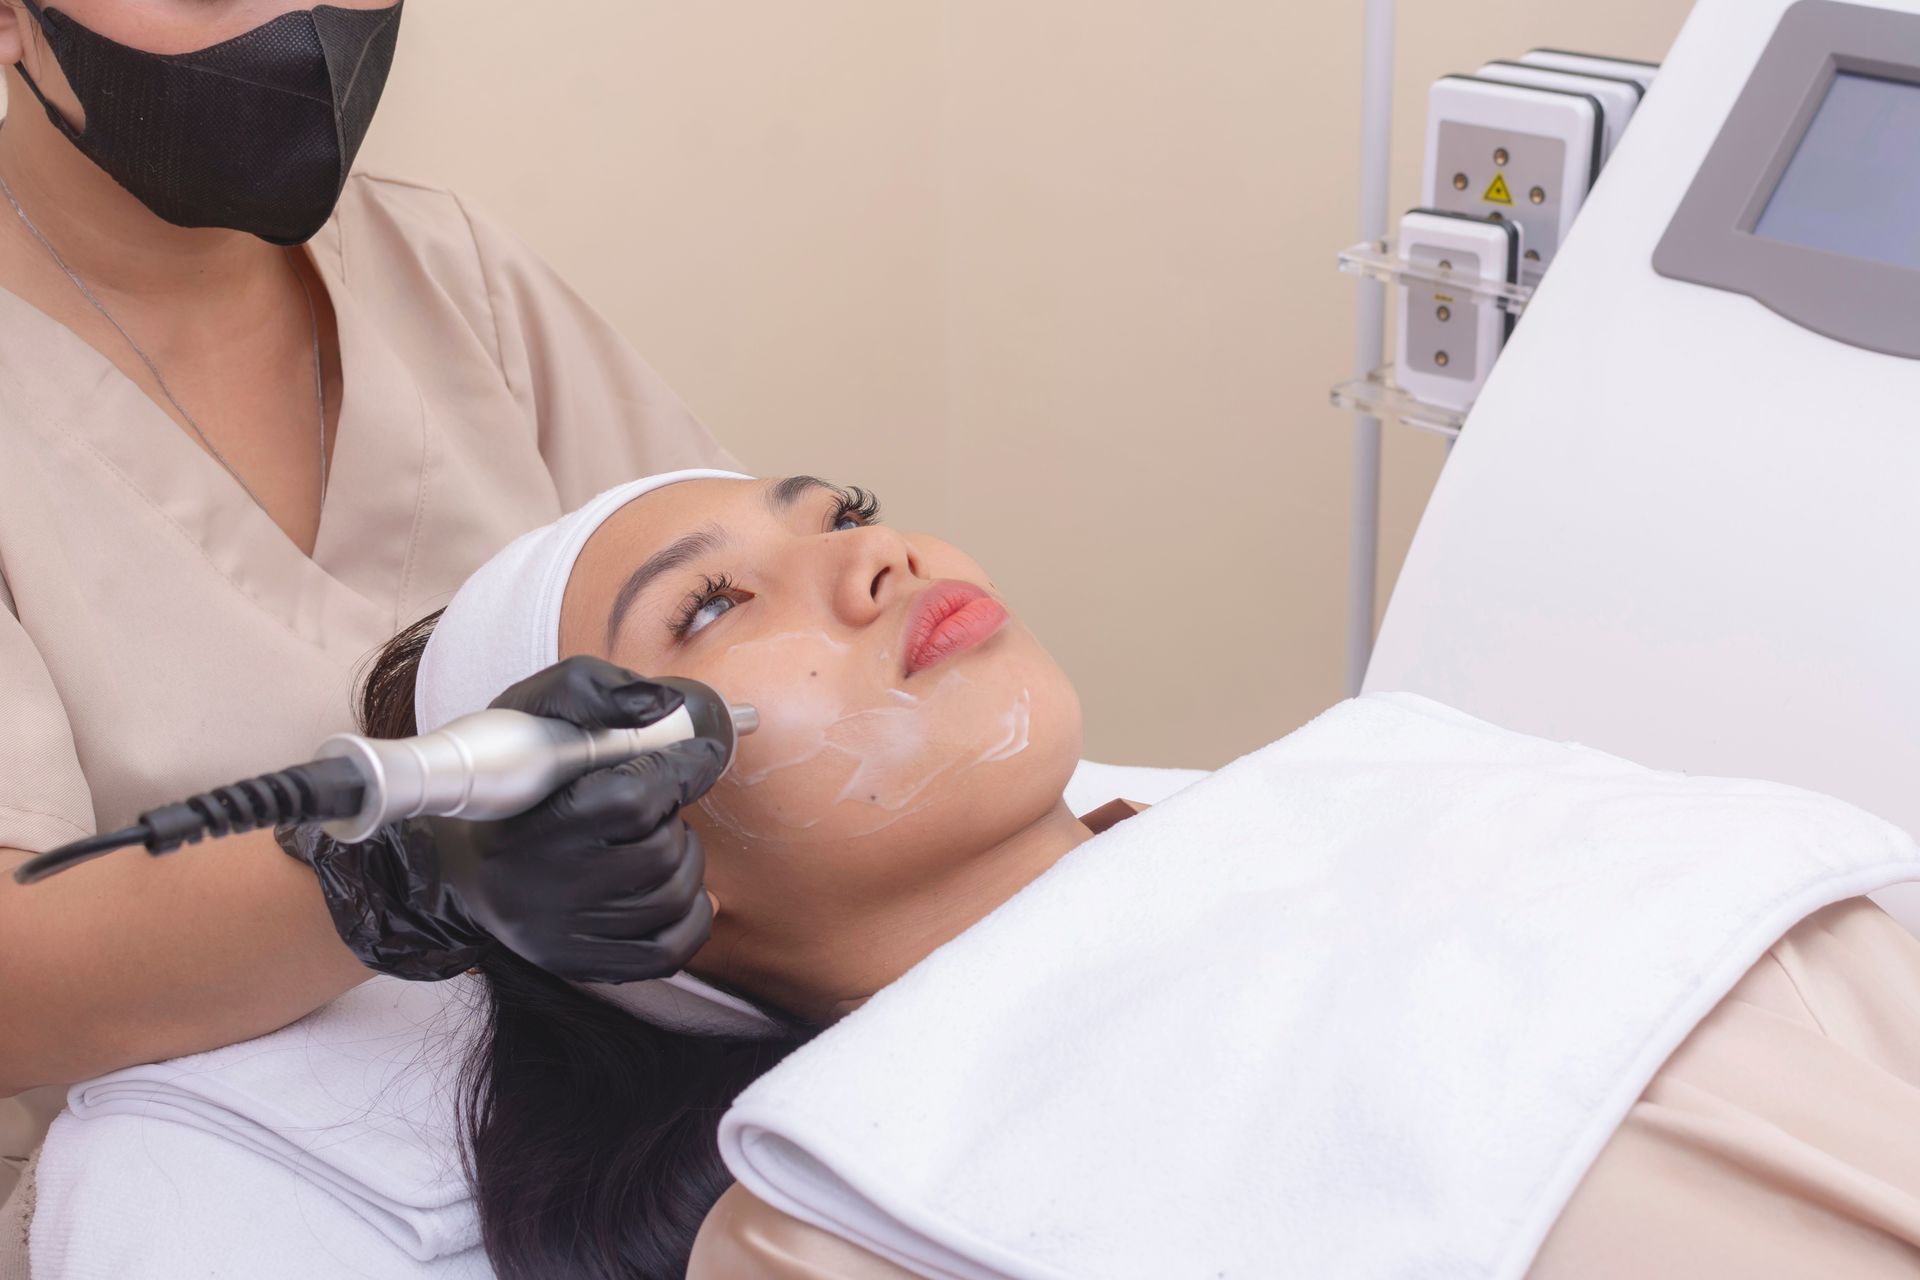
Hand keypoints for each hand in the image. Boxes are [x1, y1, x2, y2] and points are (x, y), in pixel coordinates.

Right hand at [282, 657, 725, 982]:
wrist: (458, 867)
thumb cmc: (507, 783)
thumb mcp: (529, 714)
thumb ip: (592, 691)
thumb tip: (662, 703)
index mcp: (537, 824)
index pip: (635, 795)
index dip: (682, 768)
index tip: (702, 753)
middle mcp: (550, 888)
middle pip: (661, 850)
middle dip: (671, 818)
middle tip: (650, 805)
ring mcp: (568, 935)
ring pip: (674, 896)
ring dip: (682, 861)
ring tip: (652, 840)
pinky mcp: (584, 964)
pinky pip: (673, 947)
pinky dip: (691, 915)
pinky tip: (673, 886)